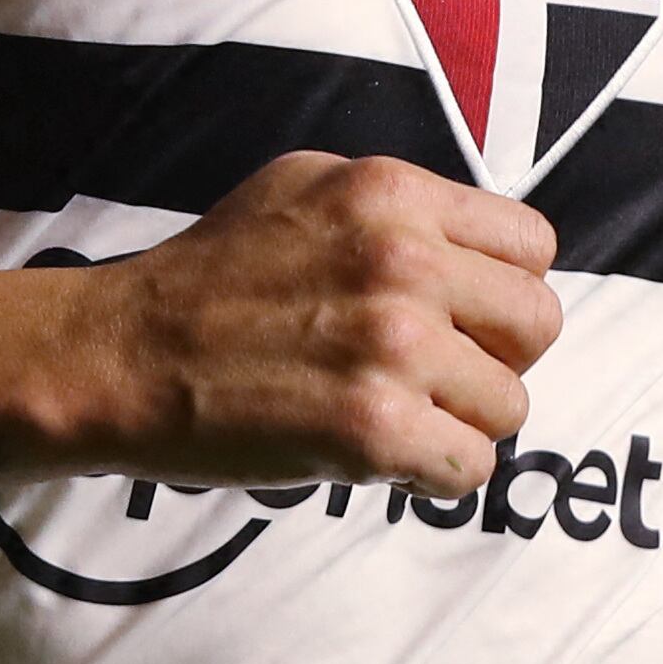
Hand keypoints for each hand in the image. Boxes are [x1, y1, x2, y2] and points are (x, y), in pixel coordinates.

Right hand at [78, 152, 563, 496]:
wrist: (123, 353)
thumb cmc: (210, 275)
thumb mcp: (305, 187)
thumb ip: (398, 205)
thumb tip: (477, 245)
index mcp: (393, 193)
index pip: (533, 246)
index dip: (501, 290)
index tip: (460, 316)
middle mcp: (405, 262)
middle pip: (539, 324)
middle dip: (496, 357)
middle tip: (435, 375)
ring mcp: (392, 348)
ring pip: (511, 405)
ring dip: (459, 422)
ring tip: (395, 414)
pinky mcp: (372, 431)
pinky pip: (471, 470)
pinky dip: (433, 475)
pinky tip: (381, 456)